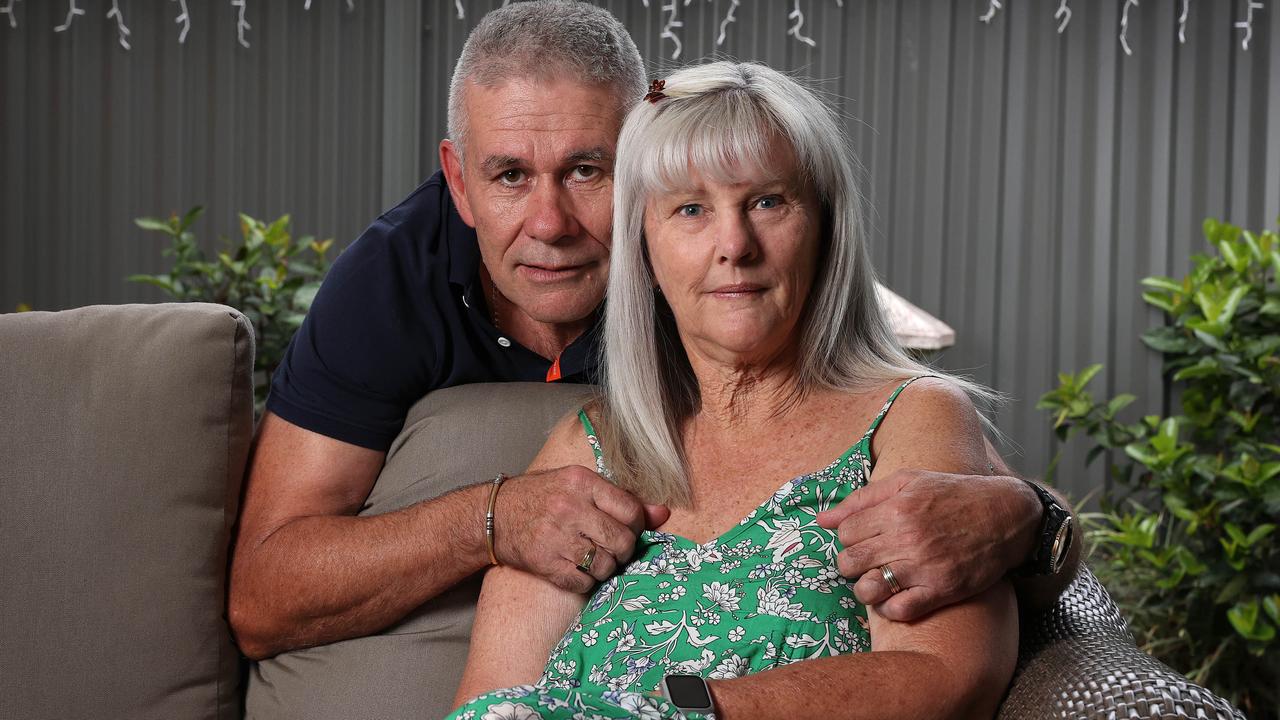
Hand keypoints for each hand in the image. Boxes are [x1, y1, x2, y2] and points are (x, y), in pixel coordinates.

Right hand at [494, 466, 669, 592]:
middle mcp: (570, 508)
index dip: (636, 525)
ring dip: (605, 568)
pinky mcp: (545, 562)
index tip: (625, 529)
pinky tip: (576, 570)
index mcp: (582, 482)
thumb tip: (663, 514)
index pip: (630, 510)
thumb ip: (620, 499)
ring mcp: (557, 537)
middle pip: (622, 541)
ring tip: (593, 560)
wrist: (493, 516)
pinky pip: (583, 583)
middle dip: (623, 551)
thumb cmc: (541, 497)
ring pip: (605, 565)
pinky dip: (585, 582)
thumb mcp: (578, 486)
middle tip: (612, 549)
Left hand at [815, 469, 1039, 620]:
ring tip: (877, 580)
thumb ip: (862, 498)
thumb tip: (822, 519)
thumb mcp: (908, 482)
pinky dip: (889, 608)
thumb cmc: (953, 494)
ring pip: (867, 589)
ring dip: (865, 588)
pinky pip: (898, 610)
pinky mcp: (942, 589)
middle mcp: (907, 538)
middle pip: (849, 562)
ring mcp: (924, 566)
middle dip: (851, 563)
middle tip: (866, 561)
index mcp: (896, 508)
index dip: (849, 537)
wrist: (1006, 515)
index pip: (845, 532)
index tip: (863, 538)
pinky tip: (895, 596)